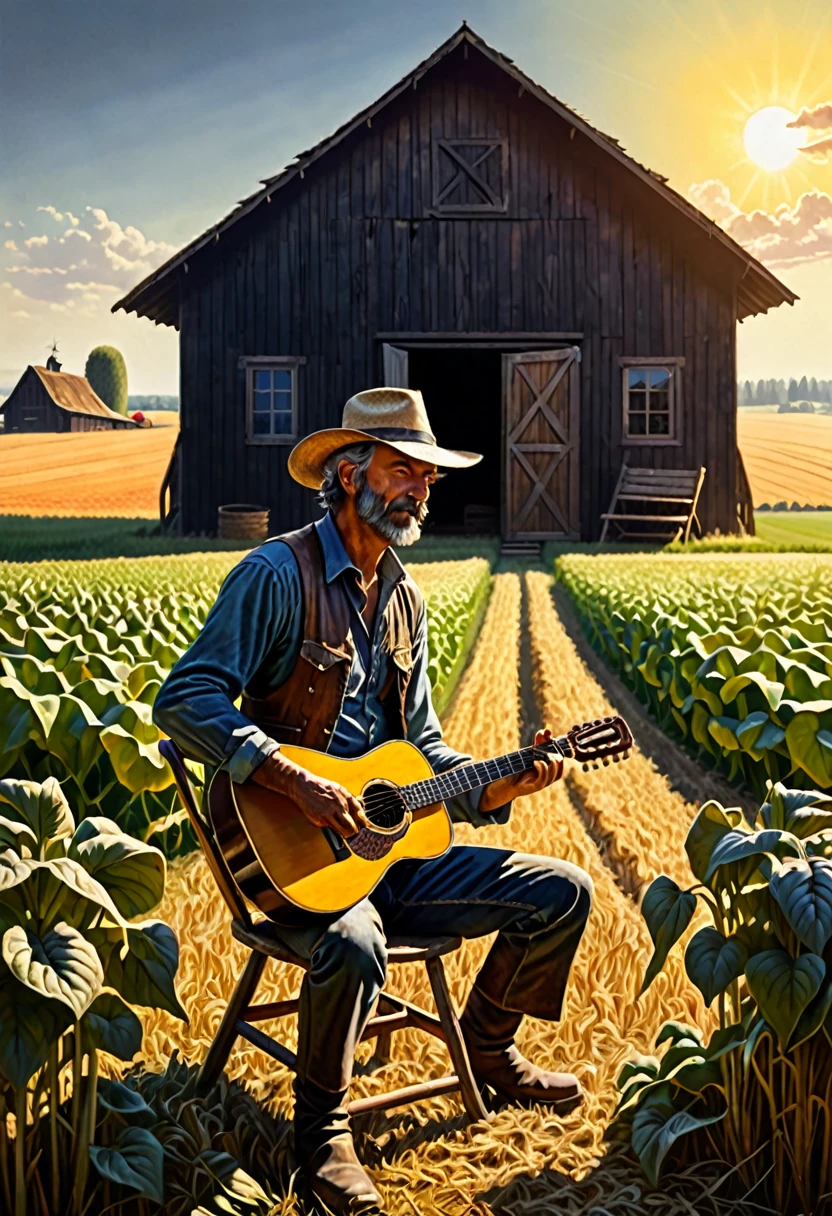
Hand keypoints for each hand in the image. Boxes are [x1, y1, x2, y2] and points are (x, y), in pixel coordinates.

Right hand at [253, 752, 368, 837]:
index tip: (364, 829)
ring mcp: (325, 817)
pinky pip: (328, 827)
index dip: (361, 826)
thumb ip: (353, 802)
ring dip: (344, 831)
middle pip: (350, 829)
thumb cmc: (323, 786)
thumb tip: (362, 813)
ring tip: (344, 828)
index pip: (358, 820)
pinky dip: (330, 825)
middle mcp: (335, 810)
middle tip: (355, 831)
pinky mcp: (317, 822)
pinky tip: (327, 817)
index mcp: (343, 802)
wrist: (303, 786)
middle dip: (353, 832)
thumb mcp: (341, 790)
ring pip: (340, 831)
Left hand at [478, 728, 563, 813]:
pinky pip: (544, 779)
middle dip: (556, 755)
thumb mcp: (531, 753)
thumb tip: (546, 731)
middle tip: (547, 749)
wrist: (508, 781)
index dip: (557, 746)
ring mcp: (543, 783)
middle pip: (560, 766)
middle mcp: (549, 776)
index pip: (560, 758)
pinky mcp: (536, 787)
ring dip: (551, 762)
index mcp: (550, 768)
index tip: (548, 735)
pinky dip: (542, 768)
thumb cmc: (521, 767)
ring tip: (542, 756)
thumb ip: (539, 742)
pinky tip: (535, 761)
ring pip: (556, 774)